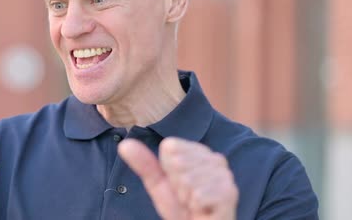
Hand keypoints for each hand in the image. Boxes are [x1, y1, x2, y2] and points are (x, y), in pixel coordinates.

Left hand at [118, 137, 237, 219]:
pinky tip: (204, 209)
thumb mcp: (158, 186)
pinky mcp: (230, 193)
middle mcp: (215, 158)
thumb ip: (144, 164)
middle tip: (186, 197)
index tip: (177, 185)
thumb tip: (124, 144)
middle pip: (178, 162)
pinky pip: (198, 195)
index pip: (169, 147)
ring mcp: (225, 175)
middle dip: (176, 185)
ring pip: (188, 179)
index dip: (166, 170)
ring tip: (196, 204)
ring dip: (187, 197)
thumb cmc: (182, 210)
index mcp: (198, 152)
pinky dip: (196, 206)